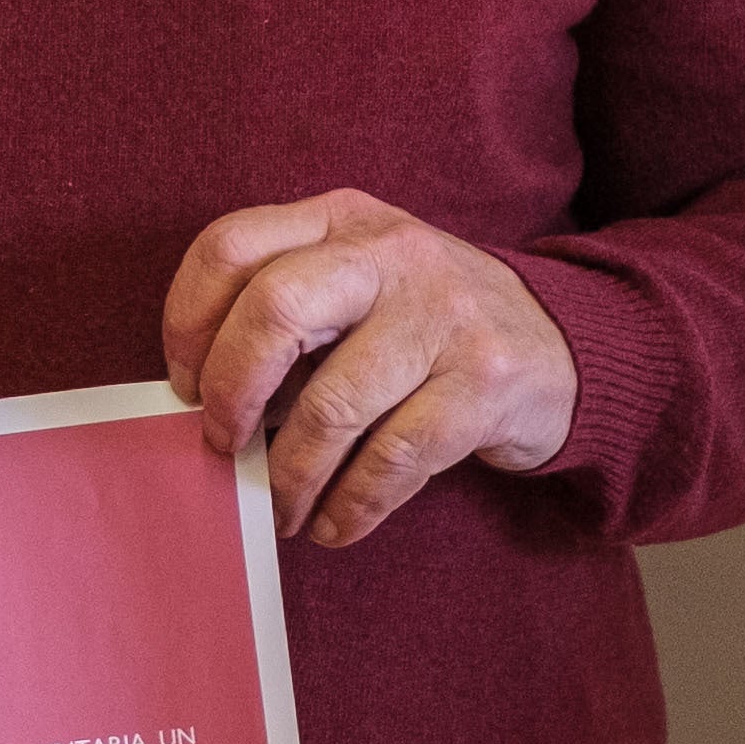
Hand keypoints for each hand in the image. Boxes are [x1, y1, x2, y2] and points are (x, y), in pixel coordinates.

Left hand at [162, 189, 578, 549]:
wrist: (561, 347)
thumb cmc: (427, 325)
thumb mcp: (361, 283)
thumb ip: (288, 312)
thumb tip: (197, 401)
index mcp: (343, 219)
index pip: (231, 246)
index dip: (187, 321)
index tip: (183, 383)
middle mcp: (391, 254)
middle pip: (274, 309)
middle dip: (229, 393)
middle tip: (223, 443)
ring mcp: (443, 316)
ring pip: (331, 405)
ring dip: (291, 476)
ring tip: (283, 508)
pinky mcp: (483, 383)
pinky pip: (391, 461)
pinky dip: (350, 506)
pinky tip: (336, 523)